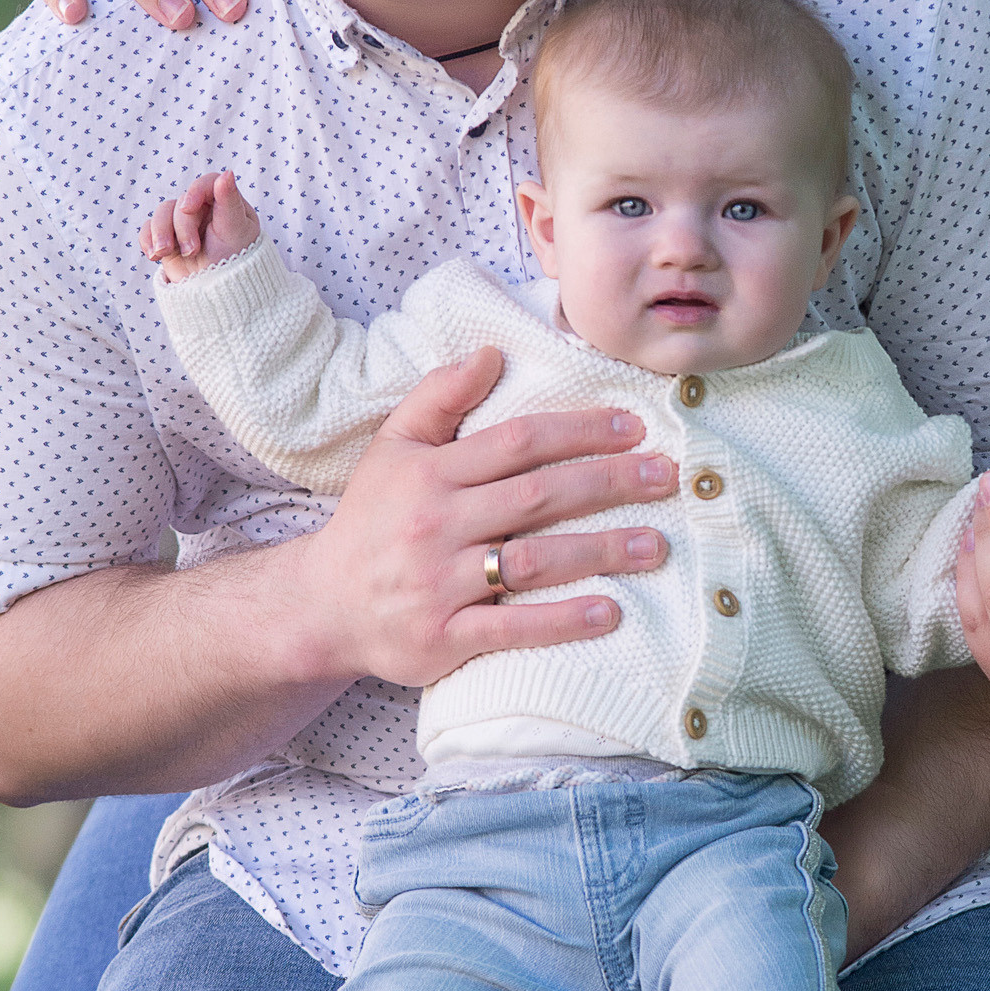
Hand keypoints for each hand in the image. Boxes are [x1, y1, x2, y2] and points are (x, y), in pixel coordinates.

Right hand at [140, 171, 261, 282]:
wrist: (220, 296)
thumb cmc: (237, 263)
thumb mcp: (235, 231)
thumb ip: (230, 201)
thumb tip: (227, 173)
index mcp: (224, 203)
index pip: (206, 183)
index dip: (195, 191)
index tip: (188, 208)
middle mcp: (203, 210)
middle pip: (180, 202)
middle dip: (181, 227)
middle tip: (191, 251)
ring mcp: (182, 224)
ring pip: (161, 213)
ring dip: (160, 233)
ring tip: (164, 254)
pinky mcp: (167, 238)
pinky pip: (148, 229)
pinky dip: (147, 240)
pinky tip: (154, 256)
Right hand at [294, 351, 677, 691]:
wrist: (323, 604)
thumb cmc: (372, 520)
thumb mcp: (393, 447)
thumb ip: (438, 396)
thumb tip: (492, 352)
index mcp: (431, 473)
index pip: (519, 442)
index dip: (579, 431)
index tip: (634, 426)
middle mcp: (438, 524)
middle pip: (539, 496)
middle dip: (609, 483)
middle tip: (666, 476)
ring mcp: (441, 583)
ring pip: (534, 560)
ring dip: (601, 551)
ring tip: (656, 546)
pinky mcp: (443, 638)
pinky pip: (511, 628)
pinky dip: (560, 621)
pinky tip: (609, 613)